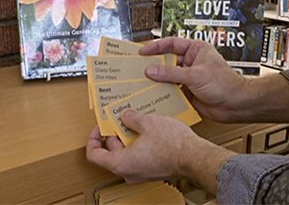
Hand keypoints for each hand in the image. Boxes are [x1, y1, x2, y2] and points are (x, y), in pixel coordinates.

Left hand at [86, 109, 235, 194]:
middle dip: (114, 133)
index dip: (92, 139)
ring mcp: (140, 172)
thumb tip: (125, 116)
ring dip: (128, 136)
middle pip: (111, 152)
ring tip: (134, 119)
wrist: (195, 156)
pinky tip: (146, 127)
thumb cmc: (173, 145)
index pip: (94, 155)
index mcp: (120, 163)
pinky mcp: (152, 169)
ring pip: (126, 153)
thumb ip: (131, 118)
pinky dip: (138, 142)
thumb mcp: (147, 122)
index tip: (99, 128)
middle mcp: (128, 172)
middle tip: (118, 117)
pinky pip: (139, 155)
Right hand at [139, 37, 247, 121]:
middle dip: (153, 65)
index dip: (156, 47)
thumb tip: (151, 70)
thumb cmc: (224, 84)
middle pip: (167, 61)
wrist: (235, 105)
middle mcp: (191, 62)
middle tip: (137, 68)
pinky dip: (162, 93)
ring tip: (141, 82)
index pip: (172, 44)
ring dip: (157, 80)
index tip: (142, 51)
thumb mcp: (195, 75)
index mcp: (196, 50)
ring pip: (167, 77)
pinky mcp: (187, 92)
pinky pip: (171, 90)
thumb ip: (171, 73)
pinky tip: (153, 95)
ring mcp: (188, 77)